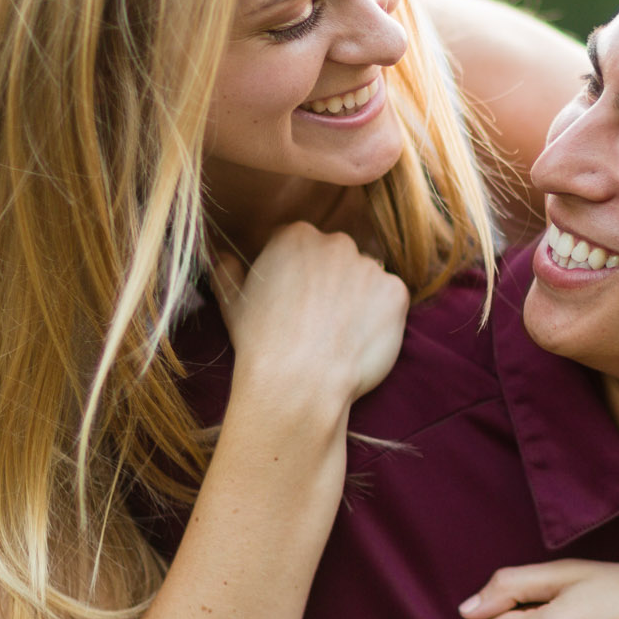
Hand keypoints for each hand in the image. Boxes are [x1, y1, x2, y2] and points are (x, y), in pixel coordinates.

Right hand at [213, 222, 408, 405]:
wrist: (298, 382)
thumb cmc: (260, 344)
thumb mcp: (231, 302)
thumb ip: (226, 269)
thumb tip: (222, 256)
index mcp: (296, 235)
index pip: (302, 244)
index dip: (298, 273)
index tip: (295, 299)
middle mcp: (336, 242)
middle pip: (337, 256)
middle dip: (331, 281)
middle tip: (319, 319)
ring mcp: (370, 265)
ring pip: (366, 277)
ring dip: (358, 297)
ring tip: (340, 333)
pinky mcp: (396, 291)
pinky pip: (391, 299)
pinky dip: (381, 316)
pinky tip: (360, 339)